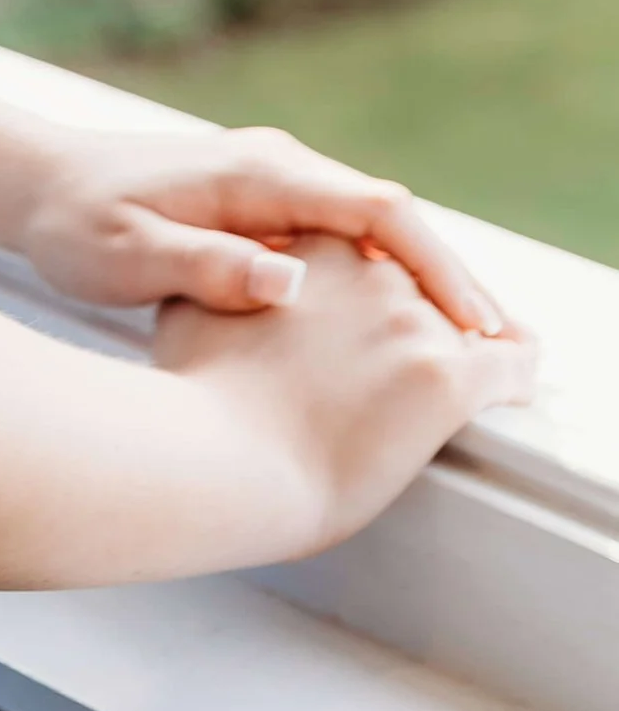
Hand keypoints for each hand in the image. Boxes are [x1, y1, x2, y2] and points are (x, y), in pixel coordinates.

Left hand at [17, 121, 505, 332]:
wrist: (33, 186)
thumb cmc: (73, 223)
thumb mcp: (129, 253)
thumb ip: (206, 265)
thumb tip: (289, 281)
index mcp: (258, 172)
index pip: (377, 209)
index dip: (434, 267)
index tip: (474, 325)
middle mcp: (279, 167)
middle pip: (395, 219)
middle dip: (453, 281)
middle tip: (504, 352)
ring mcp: (274, 184)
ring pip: (376, 233)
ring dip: (425, 285)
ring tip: (477, 356)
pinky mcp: (263, 208)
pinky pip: (345, 242)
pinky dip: (385, 282)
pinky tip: (406, 334)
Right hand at [155, 232, 536, 557]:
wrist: (223, 461)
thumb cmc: (199, 401)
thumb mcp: (194, 311)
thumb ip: (224, 284)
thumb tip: (229, 286)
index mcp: (315, 249)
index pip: (370, 253)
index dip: (373, 289)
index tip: (371, 318)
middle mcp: (372, 273)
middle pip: (421, 284)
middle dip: (418, 317)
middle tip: (403, 363)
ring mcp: (412, 323)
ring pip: (471, 321)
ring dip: (469, 346)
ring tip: (462, 378)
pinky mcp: (446, 378)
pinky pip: (513, 365)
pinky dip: (516, 375)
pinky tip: (513, 391)